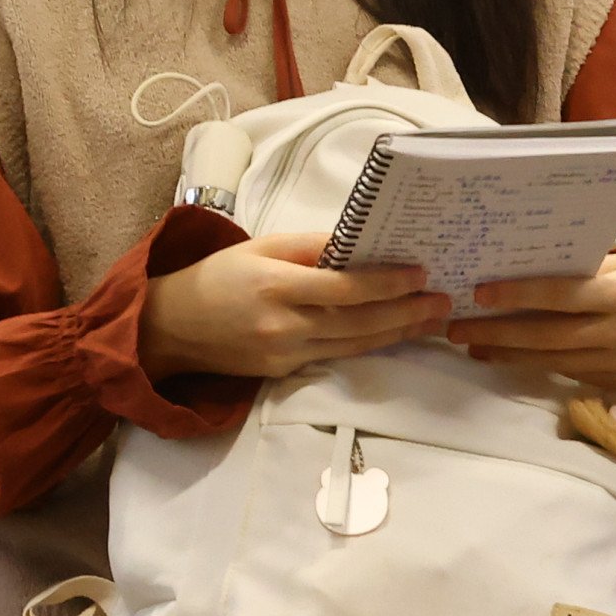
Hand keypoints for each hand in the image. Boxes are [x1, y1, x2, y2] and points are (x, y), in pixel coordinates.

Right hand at [138, 229, 450, 379]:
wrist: (171, 327)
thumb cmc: (216, 277)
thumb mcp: (259, 247)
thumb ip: (310, 246)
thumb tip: (359, 244)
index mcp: (275, 286)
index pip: (345, 288)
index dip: (387, 284)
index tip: (419, 274)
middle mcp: (284, 325)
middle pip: (360, 322)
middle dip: (407, 313)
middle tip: (443, 301)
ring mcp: (286, 354)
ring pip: (355, 345)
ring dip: (398, 333)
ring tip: (432, 320)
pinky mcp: (285, 371)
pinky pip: (336, 355)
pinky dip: (369, 344)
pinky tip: (393, 334)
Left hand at [448, 252, 615, 392]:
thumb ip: (581, 269)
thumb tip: (520, 264)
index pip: (559, 295)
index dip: (517, 295)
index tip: (478, 293)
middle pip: (547, 336)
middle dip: (496, 333)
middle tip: (455, 328)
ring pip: (554, 362)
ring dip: (509, 354)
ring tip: (473, 345)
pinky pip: (573, 374)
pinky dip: (539, 365)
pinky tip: (510, 357)